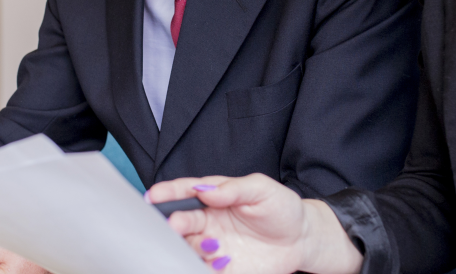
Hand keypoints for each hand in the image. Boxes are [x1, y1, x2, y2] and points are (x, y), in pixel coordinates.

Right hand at [146, 173, 362, 273]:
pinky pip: (202, 269)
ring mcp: (213, 246)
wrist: (301, 239)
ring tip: (212, 246)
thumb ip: (233, 189)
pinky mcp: (222, 268)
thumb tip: (206, 190)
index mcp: (215, 198)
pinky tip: (218, 263)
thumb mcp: (262, 189)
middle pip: (181, 221)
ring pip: (188, 247)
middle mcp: (209, 222)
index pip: (187, 192)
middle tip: (176, 223)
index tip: (154, 194)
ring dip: (191, 247)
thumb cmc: (281, 207)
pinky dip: (202, 268)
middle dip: (174, 222)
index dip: (169, 192)